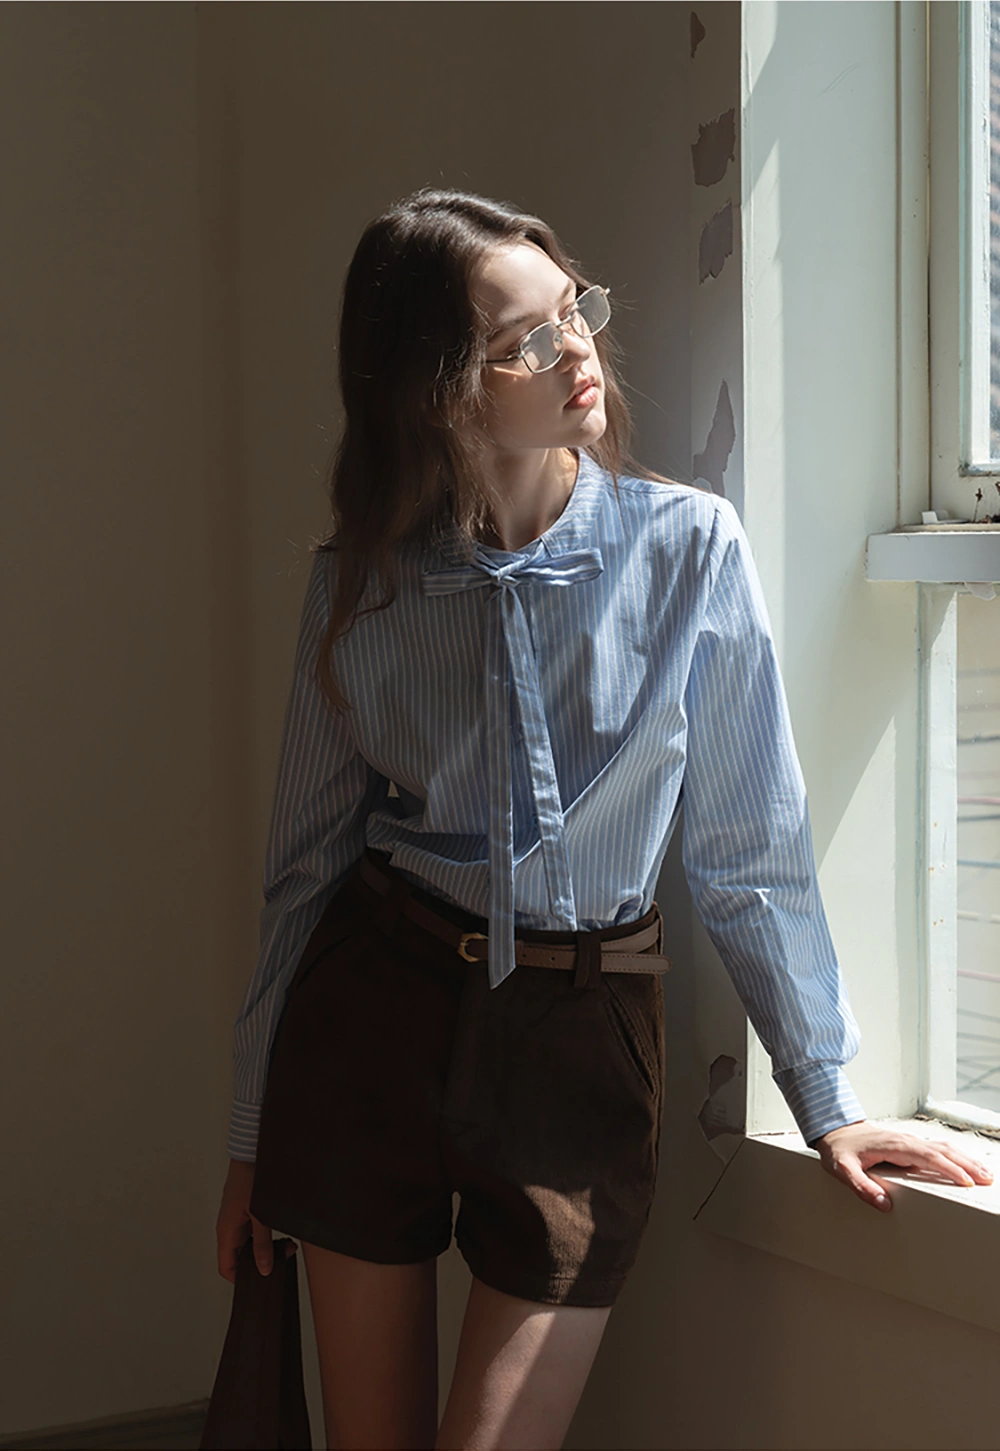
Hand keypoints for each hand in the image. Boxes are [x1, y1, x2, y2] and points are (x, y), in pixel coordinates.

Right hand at [216, 1158, 296, 1282]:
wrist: (251, 1151)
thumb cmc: (250, 1178)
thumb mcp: (260, 1215)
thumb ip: (262, 1243)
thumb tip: (263, 1269)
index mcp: (226, 1231)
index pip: (226, 1267)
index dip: (239, 1279)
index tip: (259, 1283)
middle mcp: (229, 1227)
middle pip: (239, 1257)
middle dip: (258, 1263)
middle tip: (280, 1261)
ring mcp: (237, 1218)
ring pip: (249, 1243)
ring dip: (266, 1248)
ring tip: (287, 1246)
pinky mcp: (246, 1209)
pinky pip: (253, 1230)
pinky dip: (266, 1235)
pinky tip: (283, 1232)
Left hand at [814, 1119, 993, 1211]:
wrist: (835, 1130)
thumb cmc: (840, 1150)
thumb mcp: (842, 1170)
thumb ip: (861, 1186)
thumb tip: (884, 1203)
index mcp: (893, 1146)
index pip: (927, 1157)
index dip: (948, 1168)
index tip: (966, 1180)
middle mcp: (905, 1140)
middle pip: (942, 1150)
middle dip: (966, 1164)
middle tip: (986, 1178)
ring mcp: (908, 1141)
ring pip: (943, 1148)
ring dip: (965, 1159)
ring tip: (984, 1173)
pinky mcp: (909, 1144)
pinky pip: (936, 1149)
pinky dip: (955, 1156)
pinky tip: (964, 1164)